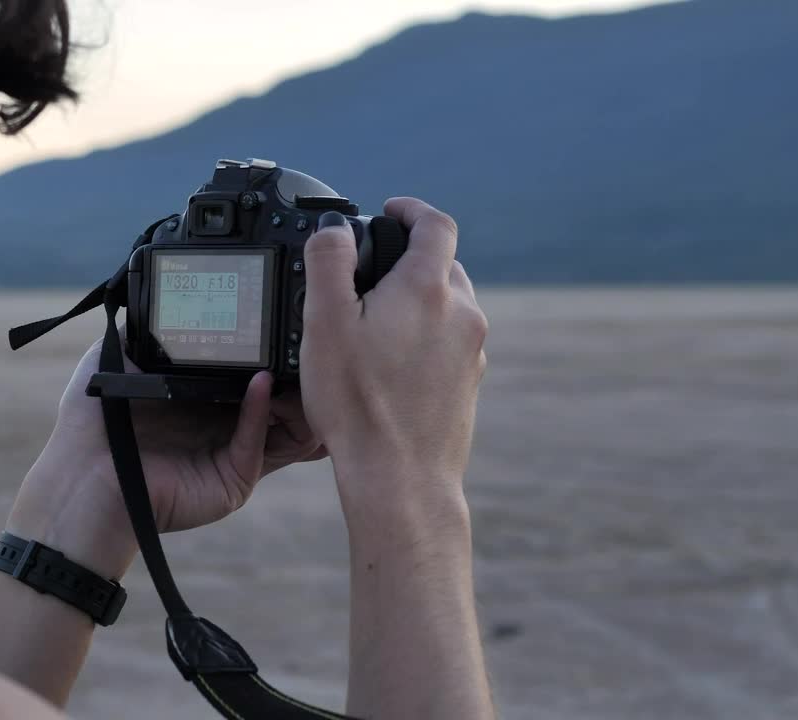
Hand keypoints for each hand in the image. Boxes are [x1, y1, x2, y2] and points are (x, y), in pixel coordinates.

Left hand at [7, 338, 326, 576]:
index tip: (282, 323)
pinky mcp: (233, 480)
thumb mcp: (121, 357)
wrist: (83, 472)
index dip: (274, 354)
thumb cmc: (94, 420)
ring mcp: (232, 454)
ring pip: (288, 428)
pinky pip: (258, 443)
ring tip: (292, 364)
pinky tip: (259, 382)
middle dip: (300, 376)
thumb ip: (154, 328)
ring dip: (294, 396)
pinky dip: (263, 411)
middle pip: (285, 402)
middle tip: (304, 345)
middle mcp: (223, 425)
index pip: (255, 374)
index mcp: (204, 397)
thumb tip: (173, 292)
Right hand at [300, 199, 487, 527]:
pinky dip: (426, 338)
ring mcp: (471, 351)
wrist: (399, 477)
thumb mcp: (325, 322)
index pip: (435, 224)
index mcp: (428, 288)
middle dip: (409, 260)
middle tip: (371, 273)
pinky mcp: (469, 383)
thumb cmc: (358, 404)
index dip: (411, 209)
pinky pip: (450, 343)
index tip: (390, 211)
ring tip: (377, 323)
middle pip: (443, 265)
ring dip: (419, 301)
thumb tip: (336, 229)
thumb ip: (329, 261)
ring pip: (449, 305)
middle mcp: (462, 314)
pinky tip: (392, 365)